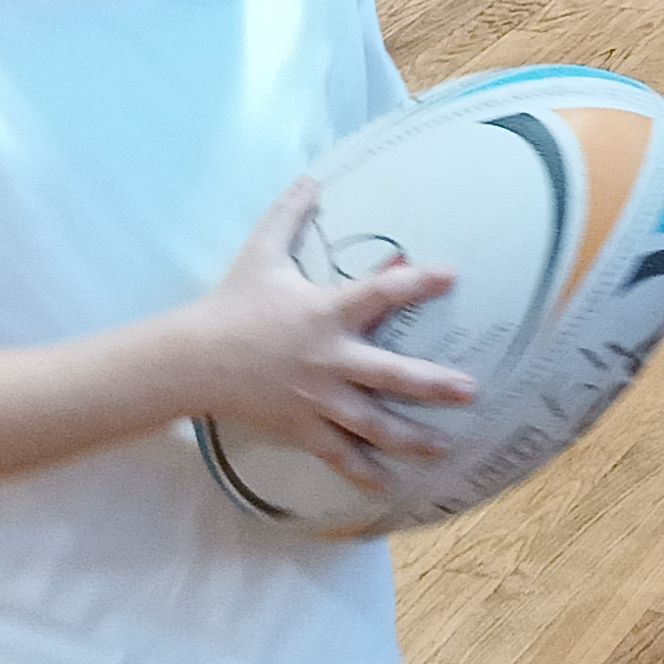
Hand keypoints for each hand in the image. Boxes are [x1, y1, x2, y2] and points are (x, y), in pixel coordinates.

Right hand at [191, 179, 476, 488]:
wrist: (192, 359)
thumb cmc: (231, 303)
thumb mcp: (261, 252)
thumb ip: (290, 214)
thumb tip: (312, 176)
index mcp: (325, 313)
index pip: (380, 293)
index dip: (417, 282)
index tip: (452, 276)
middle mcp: (328, 360)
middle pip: (391, 375)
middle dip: (434, 385)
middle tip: (472, 390)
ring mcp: (317, 400)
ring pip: (373, 425)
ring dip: (412, 438)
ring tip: (446, 447)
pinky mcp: (302, 428)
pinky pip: (338, 455)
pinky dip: (364, 474)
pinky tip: (392, 487)